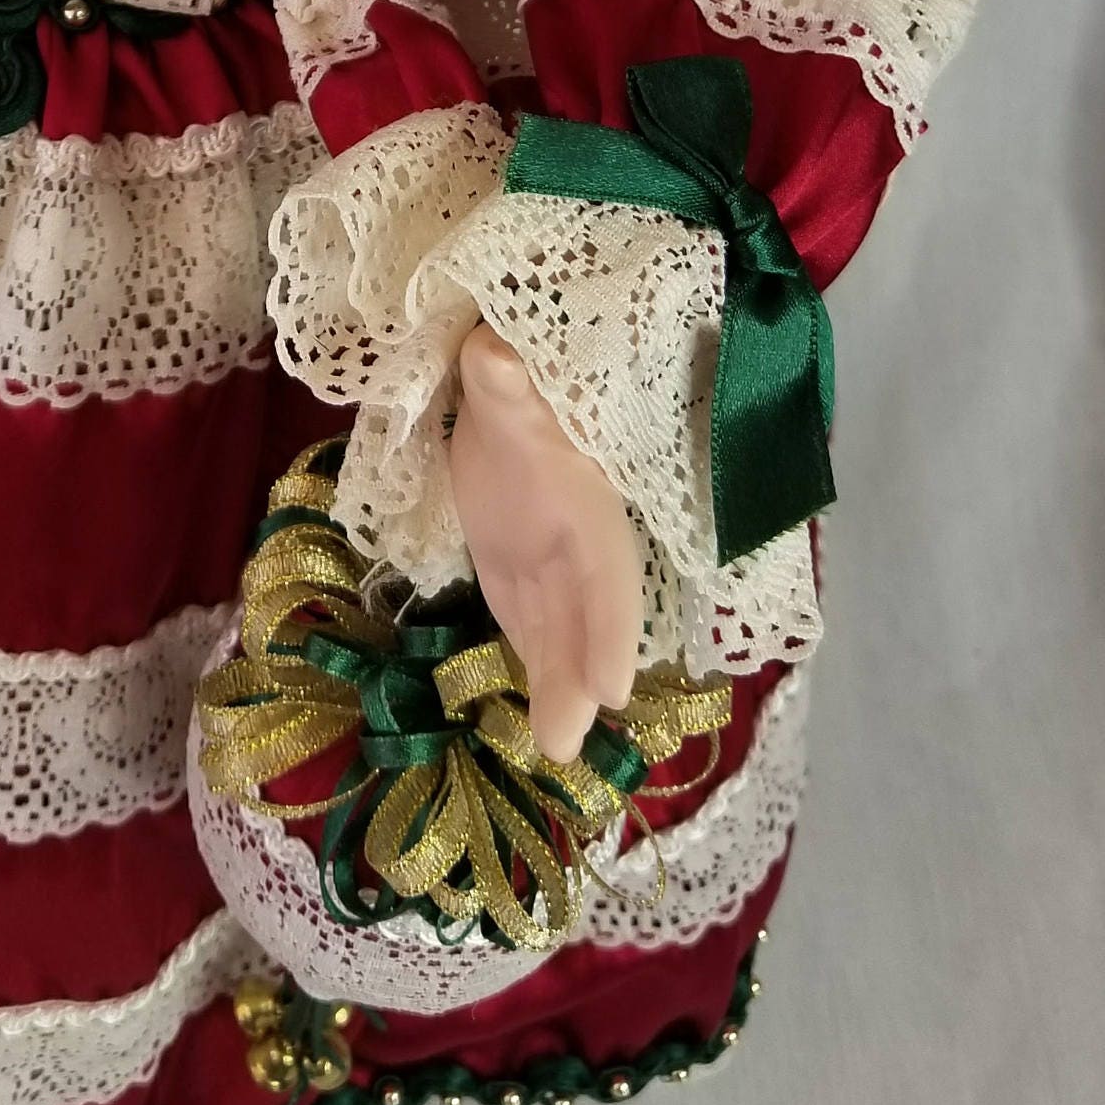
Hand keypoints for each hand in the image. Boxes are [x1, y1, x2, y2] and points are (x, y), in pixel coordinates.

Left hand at [447, 321, 641, 764]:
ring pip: (563, 637)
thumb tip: (493, 354)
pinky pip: (534, 634)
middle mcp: (580, 545)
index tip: (611, 686)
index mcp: (586, 500)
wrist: (509, 397)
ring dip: (559, 692)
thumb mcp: (509, 382)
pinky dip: (536, 676)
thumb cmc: (517, 387)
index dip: (609, 627)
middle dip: (581, 676)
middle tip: (565, 742)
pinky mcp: (523, 581)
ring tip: (553, 750)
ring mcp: (555, 570)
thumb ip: (503, 379)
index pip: (606, 570)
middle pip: (587, 619)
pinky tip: (537, 728)